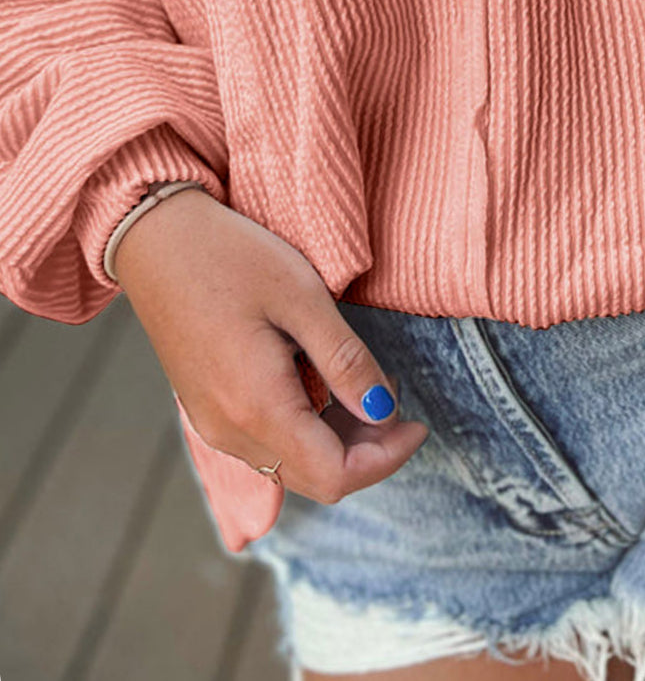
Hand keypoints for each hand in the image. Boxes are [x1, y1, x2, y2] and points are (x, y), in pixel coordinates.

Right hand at [114, 186, 429, 501]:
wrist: (155, 238)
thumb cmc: (229, 255)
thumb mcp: (301, 296)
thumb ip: (345, 360)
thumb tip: (384, 410)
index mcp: (257, 407)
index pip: (336, 477)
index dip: (386, 459)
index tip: (418, 425)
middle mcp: (230, 430)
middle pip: (315, 478)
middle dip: (366, 450)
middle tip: (393, 394)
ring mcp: (212, 422)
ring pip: (290, 463)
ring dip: (336, 439)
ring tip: (360, 380)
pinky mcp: (205, 407)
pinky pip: (265, 441)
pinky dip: (305, 427)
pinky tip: (320, 380)